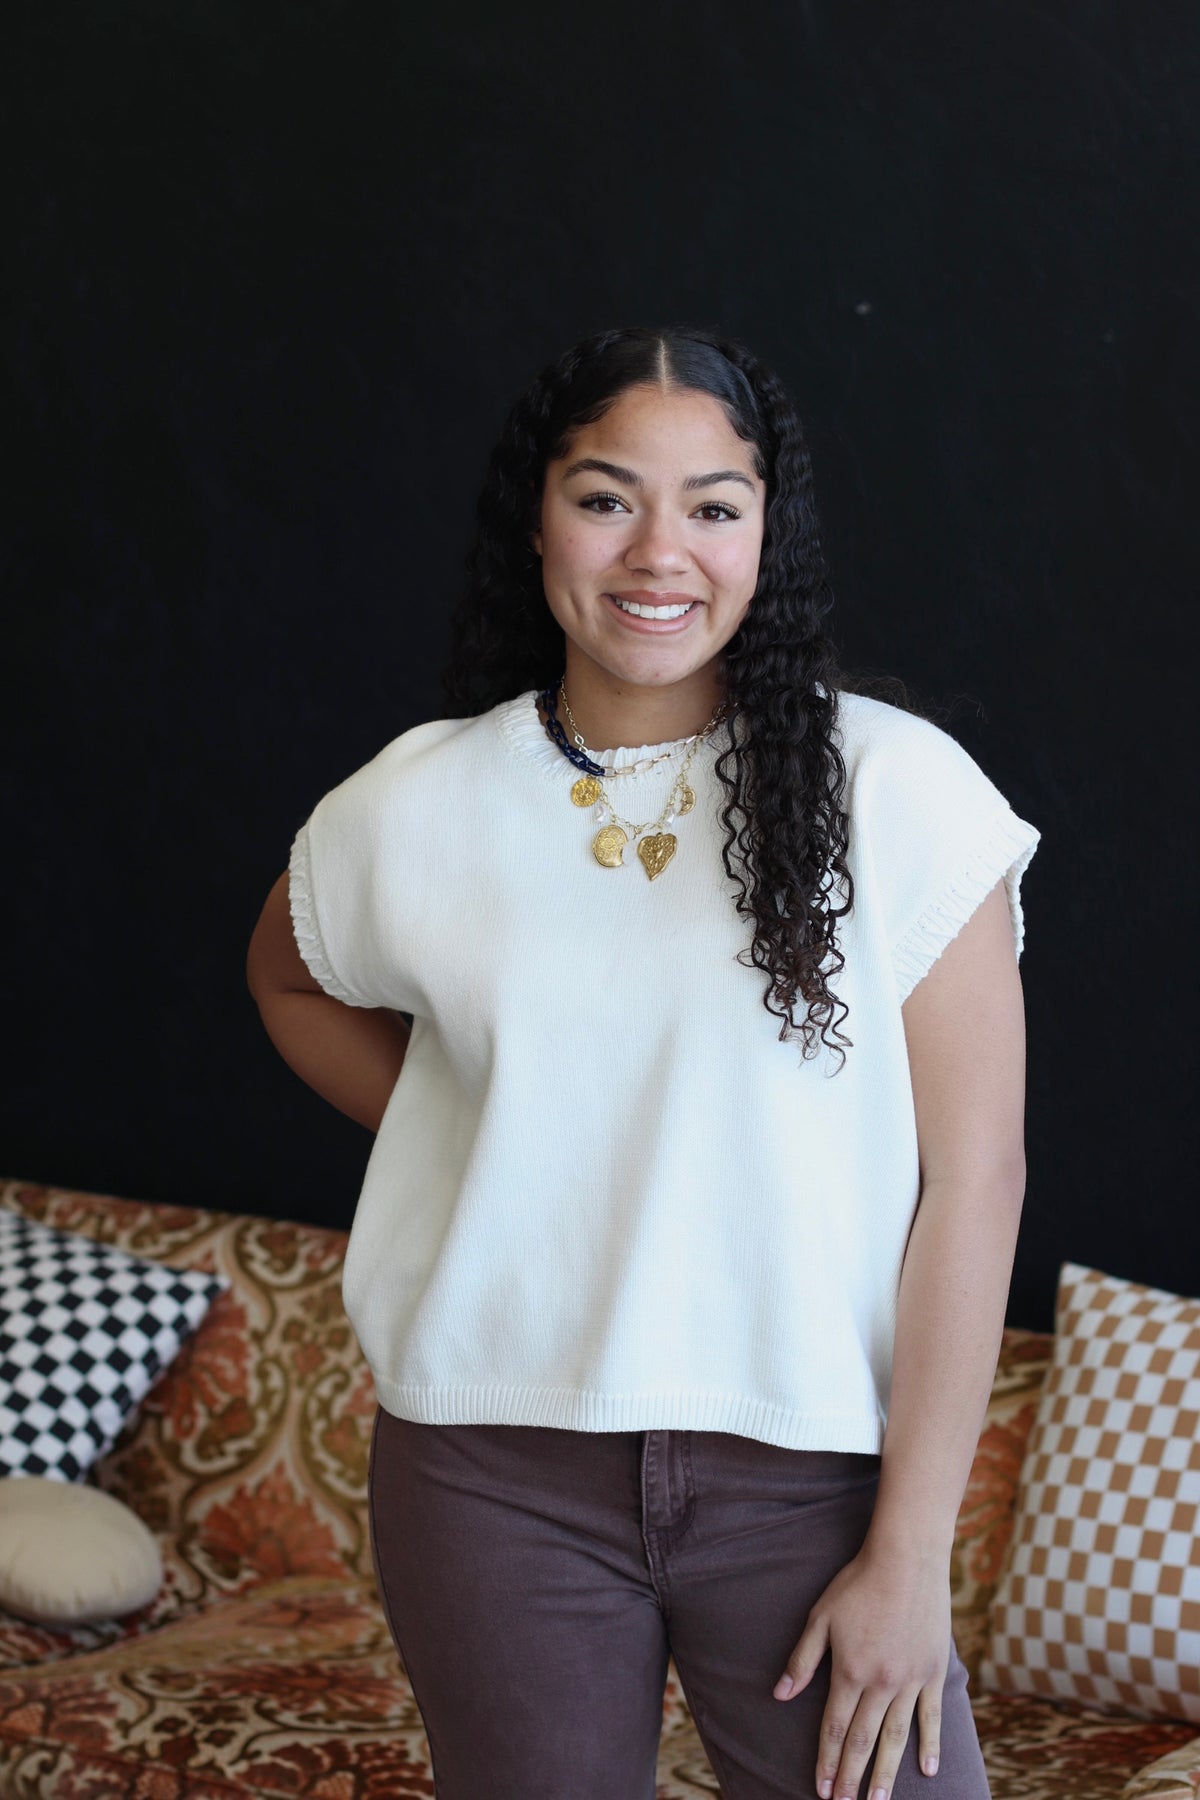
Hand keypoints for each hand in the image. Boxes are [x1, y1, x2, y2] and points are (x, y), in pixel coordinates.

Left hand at [772, 1542, 949, 1799]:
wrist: (907, 1558)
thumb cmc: (858, 1583)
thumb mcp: (821, 1616)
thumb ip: (802, 1660)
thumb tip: (780, 1695)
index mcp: (850, 1671)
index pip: (834, 1728)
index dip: (825, 1762)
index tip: (821, 1790)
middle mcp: (881, 1683)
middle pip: (863, 1741)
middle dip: (851, 1777)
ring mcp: (911, 1680)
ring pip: (896, 1737)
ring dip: (886, 1774)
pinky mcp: (934, 1672)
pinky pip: (931, 1716)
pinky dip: (929, 1744)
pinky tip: (927, 1769)